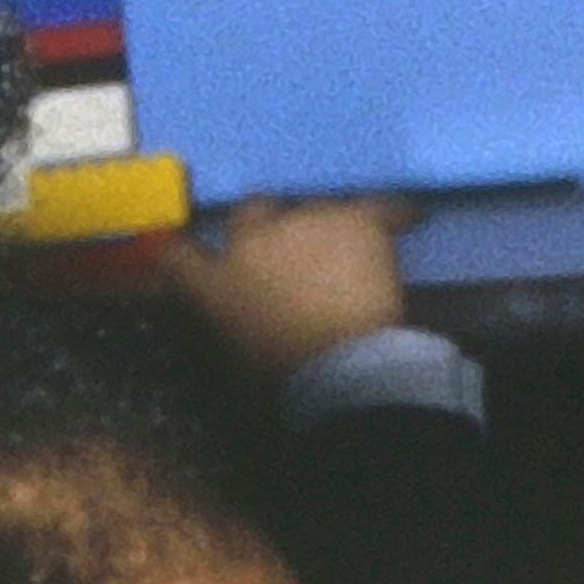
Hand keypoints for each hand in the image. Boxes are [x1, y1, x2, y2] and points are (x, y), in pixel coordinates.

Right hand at [167, 195, 409, 378]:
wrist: (343, 368)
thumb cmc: (284, 376)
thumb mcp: (234, 356)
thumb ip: (222, 324)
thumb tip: (228, 314)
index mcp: (210, 281)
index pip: (179, 254)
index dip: (192, 253)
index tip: (209, 259)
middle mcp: (250, 239)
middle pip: (254, 210)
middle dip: (270, 225)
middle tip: (295, 253)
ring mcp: (303, 223)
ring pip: (313, 207)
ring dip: (324, 224)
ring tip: (349, 249)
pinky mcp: (352, 222)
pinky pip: (377, 206)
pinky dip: (391, 212)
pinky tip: (405, 216)